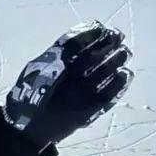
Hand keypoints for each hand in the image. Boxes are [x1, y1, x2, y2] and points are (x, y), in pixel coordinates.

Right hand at [4, 22, 132, 148]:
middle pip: (94, 56)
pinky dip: (119, 83)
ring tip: (125, 52)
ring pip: (105, 73)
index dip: (91, 34)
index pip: (76, 44)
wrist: (30, 128)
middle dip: (108, 44)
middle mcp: (69, 78)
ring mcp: (82, 94)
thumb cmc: (30, 95)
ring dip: (116, 60)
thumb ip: (54, 55)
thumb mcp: (35, 70)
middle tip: (119, 36)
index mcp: (53, 66)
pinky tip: (125, 74)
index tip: (102, 27)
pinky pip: (109, 93)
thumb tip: (77, 40)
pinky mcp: (91, 109)